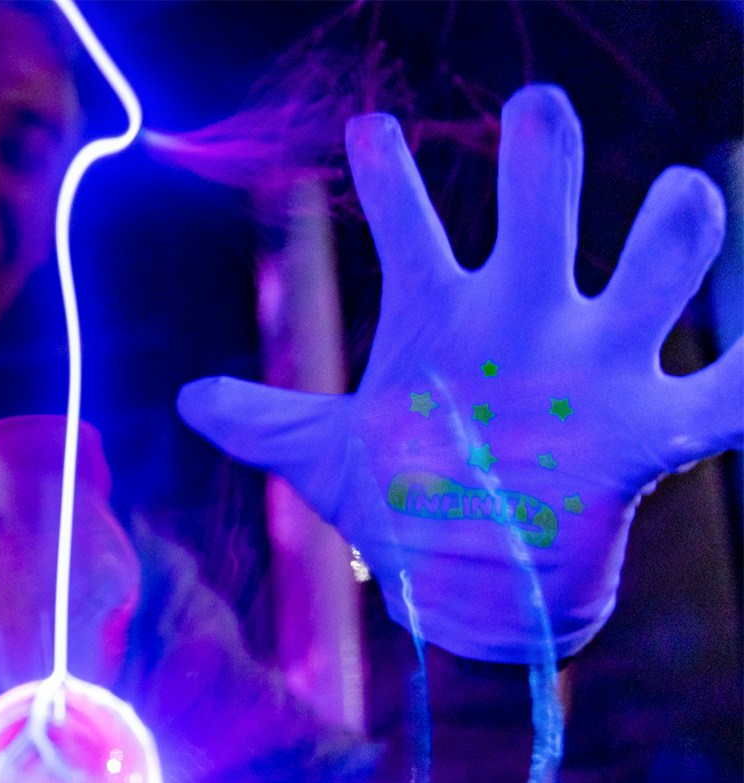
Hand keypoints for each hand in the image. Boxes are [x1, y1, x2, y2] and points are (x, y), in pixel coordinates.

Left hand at [178, 85, 739, 662]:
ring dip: (675, 231)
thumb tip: (187, 400)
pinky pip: (730, 393)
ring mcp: (596, 365)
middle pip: (547, 206)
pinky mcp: (650, 430)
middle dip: (547, 152)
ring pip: (660, 264)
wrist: (473, 578)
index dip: (390, 175)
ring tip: (680, 202)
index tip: (367, 131)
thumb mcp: (325, 459)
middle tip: (537, 110)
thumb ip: (261, 422)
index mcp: (444, 312)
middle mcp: (527, 316)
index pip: (409, 224)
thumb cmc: (405, 496)